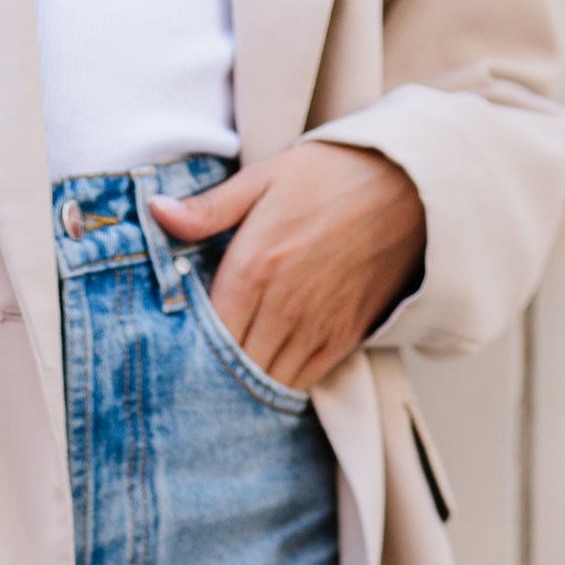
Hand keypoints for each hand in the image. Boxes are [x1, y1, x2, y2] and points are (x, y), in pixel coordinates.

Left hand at [149, 141, 425, 393]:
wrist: (409, 186)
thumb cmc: (331, 176)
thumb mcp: (265, 178)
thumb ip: (209, 208)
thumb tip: (155, 212)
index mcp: (253, 268)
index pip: (206, 334)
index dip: (186, 351)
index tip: (173, 353)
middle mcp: (282, 308)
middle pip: (232, 367)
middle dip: (211, 376)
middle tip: (192, 379)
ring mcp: (314, 328)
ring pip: (265, 382)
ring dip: (244, 388)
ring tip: (224, 387)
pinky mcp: (342, 339)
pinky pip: (301, 382)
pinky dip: (279, 387)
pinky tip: (264, 379)